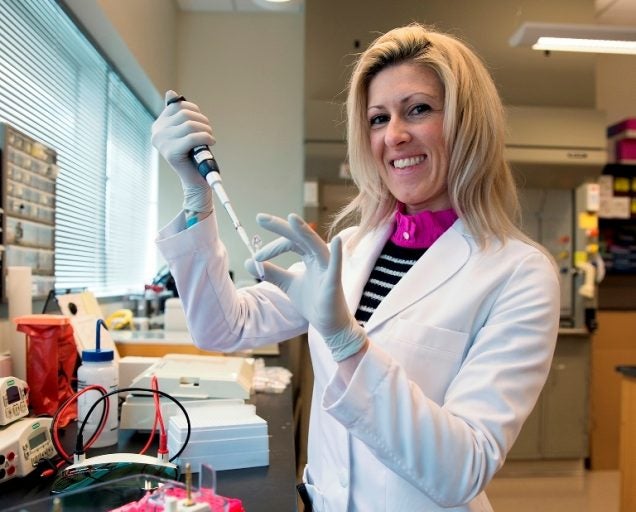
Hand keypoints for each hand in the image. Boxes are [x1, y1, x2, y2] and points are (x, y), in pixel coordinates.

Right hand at [151, 90, 215, 186]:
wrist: (195, 180)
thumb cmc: (193, 154)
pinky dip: (206, 138)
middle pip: (184, 114)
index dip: (194, 110)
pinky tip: (211, 142)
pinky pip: (192, 138)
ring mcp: (162, 143)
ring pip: (189, 125)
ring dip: (206, 129)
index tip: (201, 121)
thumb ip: (178, 113)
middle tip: (209, 130)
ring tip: (210, 137)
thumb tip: (170, 93)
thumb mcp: (186, 130)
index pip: (177, 106)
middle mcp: (157, 133)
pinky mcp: (171, 153)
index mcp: (158, 126)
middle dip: (202, 120)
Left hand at [248, 213, 366, 361]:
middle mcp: (319, 258)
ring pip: (315, 245)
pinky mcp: (334, 282)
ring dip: (304, 232)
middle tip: (260, 218)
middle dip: (280, 227)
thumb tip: (249, 262)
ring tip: (291, 219)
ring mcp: (328, 268)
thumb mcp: (287, 284)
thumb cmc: (312, 301)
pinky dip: (337, 253)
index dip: (272, 247)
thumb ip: (271, 272)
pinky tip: (336, 240)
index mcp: (309, 256)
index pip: (290, 242)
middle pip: (300, 237)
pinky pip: (336, 266)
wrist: (328, 324)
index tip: (256, 256)